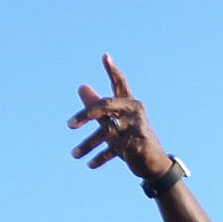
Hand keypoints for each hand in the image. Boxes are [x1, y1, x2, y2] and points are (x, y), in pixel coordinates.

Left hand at [68, 55, 173, 180]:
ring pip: (107, 131)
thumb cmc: (131, 140)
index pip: (120, 83)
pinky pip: (114, 149)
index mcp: (129, 103)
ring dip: (89, 144)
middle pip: (106, 106)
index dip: (113, 71)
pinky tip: (90, 164)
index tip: (105, 57)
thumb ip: (96, 107)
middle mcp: (134, 111)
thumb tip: (81, 87)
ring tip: (74, 154)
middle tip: (69, 125)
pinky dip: (101, 157)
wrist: (153, 164)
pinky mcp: (138, 143)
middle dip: (86, 115)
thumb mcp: (111, 122)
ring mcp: (137, 126)